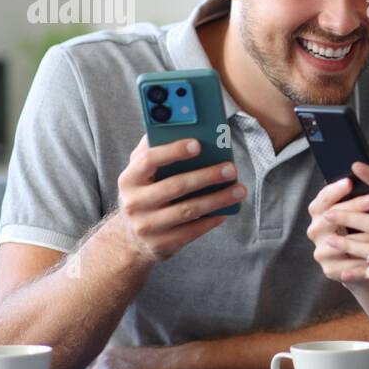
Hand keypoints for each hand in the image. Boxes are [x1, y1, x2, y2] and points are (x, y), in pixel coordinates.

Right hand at [115, 135, 243, 262]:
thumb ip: (154, 149)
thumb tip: (179, 124)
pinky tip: (228, 210)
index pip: (149, 160)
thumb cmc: (145, 193)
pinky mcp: (161, 245)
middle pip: (175, 186)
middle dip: (207, 176)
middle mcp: (133, 203)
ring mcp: (147, 226)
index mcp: (128, 179)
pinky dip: (212, 219)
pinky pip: (193, 231)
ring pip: (188, 210)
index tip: (199, 144)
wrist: (130, 238)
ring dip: (218, 199)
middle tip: (231, 168)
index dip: (174, 150)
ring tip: (239, 190)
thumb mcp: (141, 173)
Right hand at [306, 177, 368, 282]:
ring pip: (341, 242)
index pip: (322, 200)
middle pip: (329, 217)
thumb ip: (360, 204)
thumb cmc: (365, 232)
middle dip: (352, 207)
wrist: (365, 265)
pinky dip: (367, 259)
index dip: (334, 190)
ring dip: (365, 237)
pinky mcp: (330, 270)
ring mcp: (321, 252)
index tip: (350, 182)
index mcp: (320, 214)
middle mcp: (316, 232)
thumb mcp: (361, 216)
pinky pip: (350, 264)